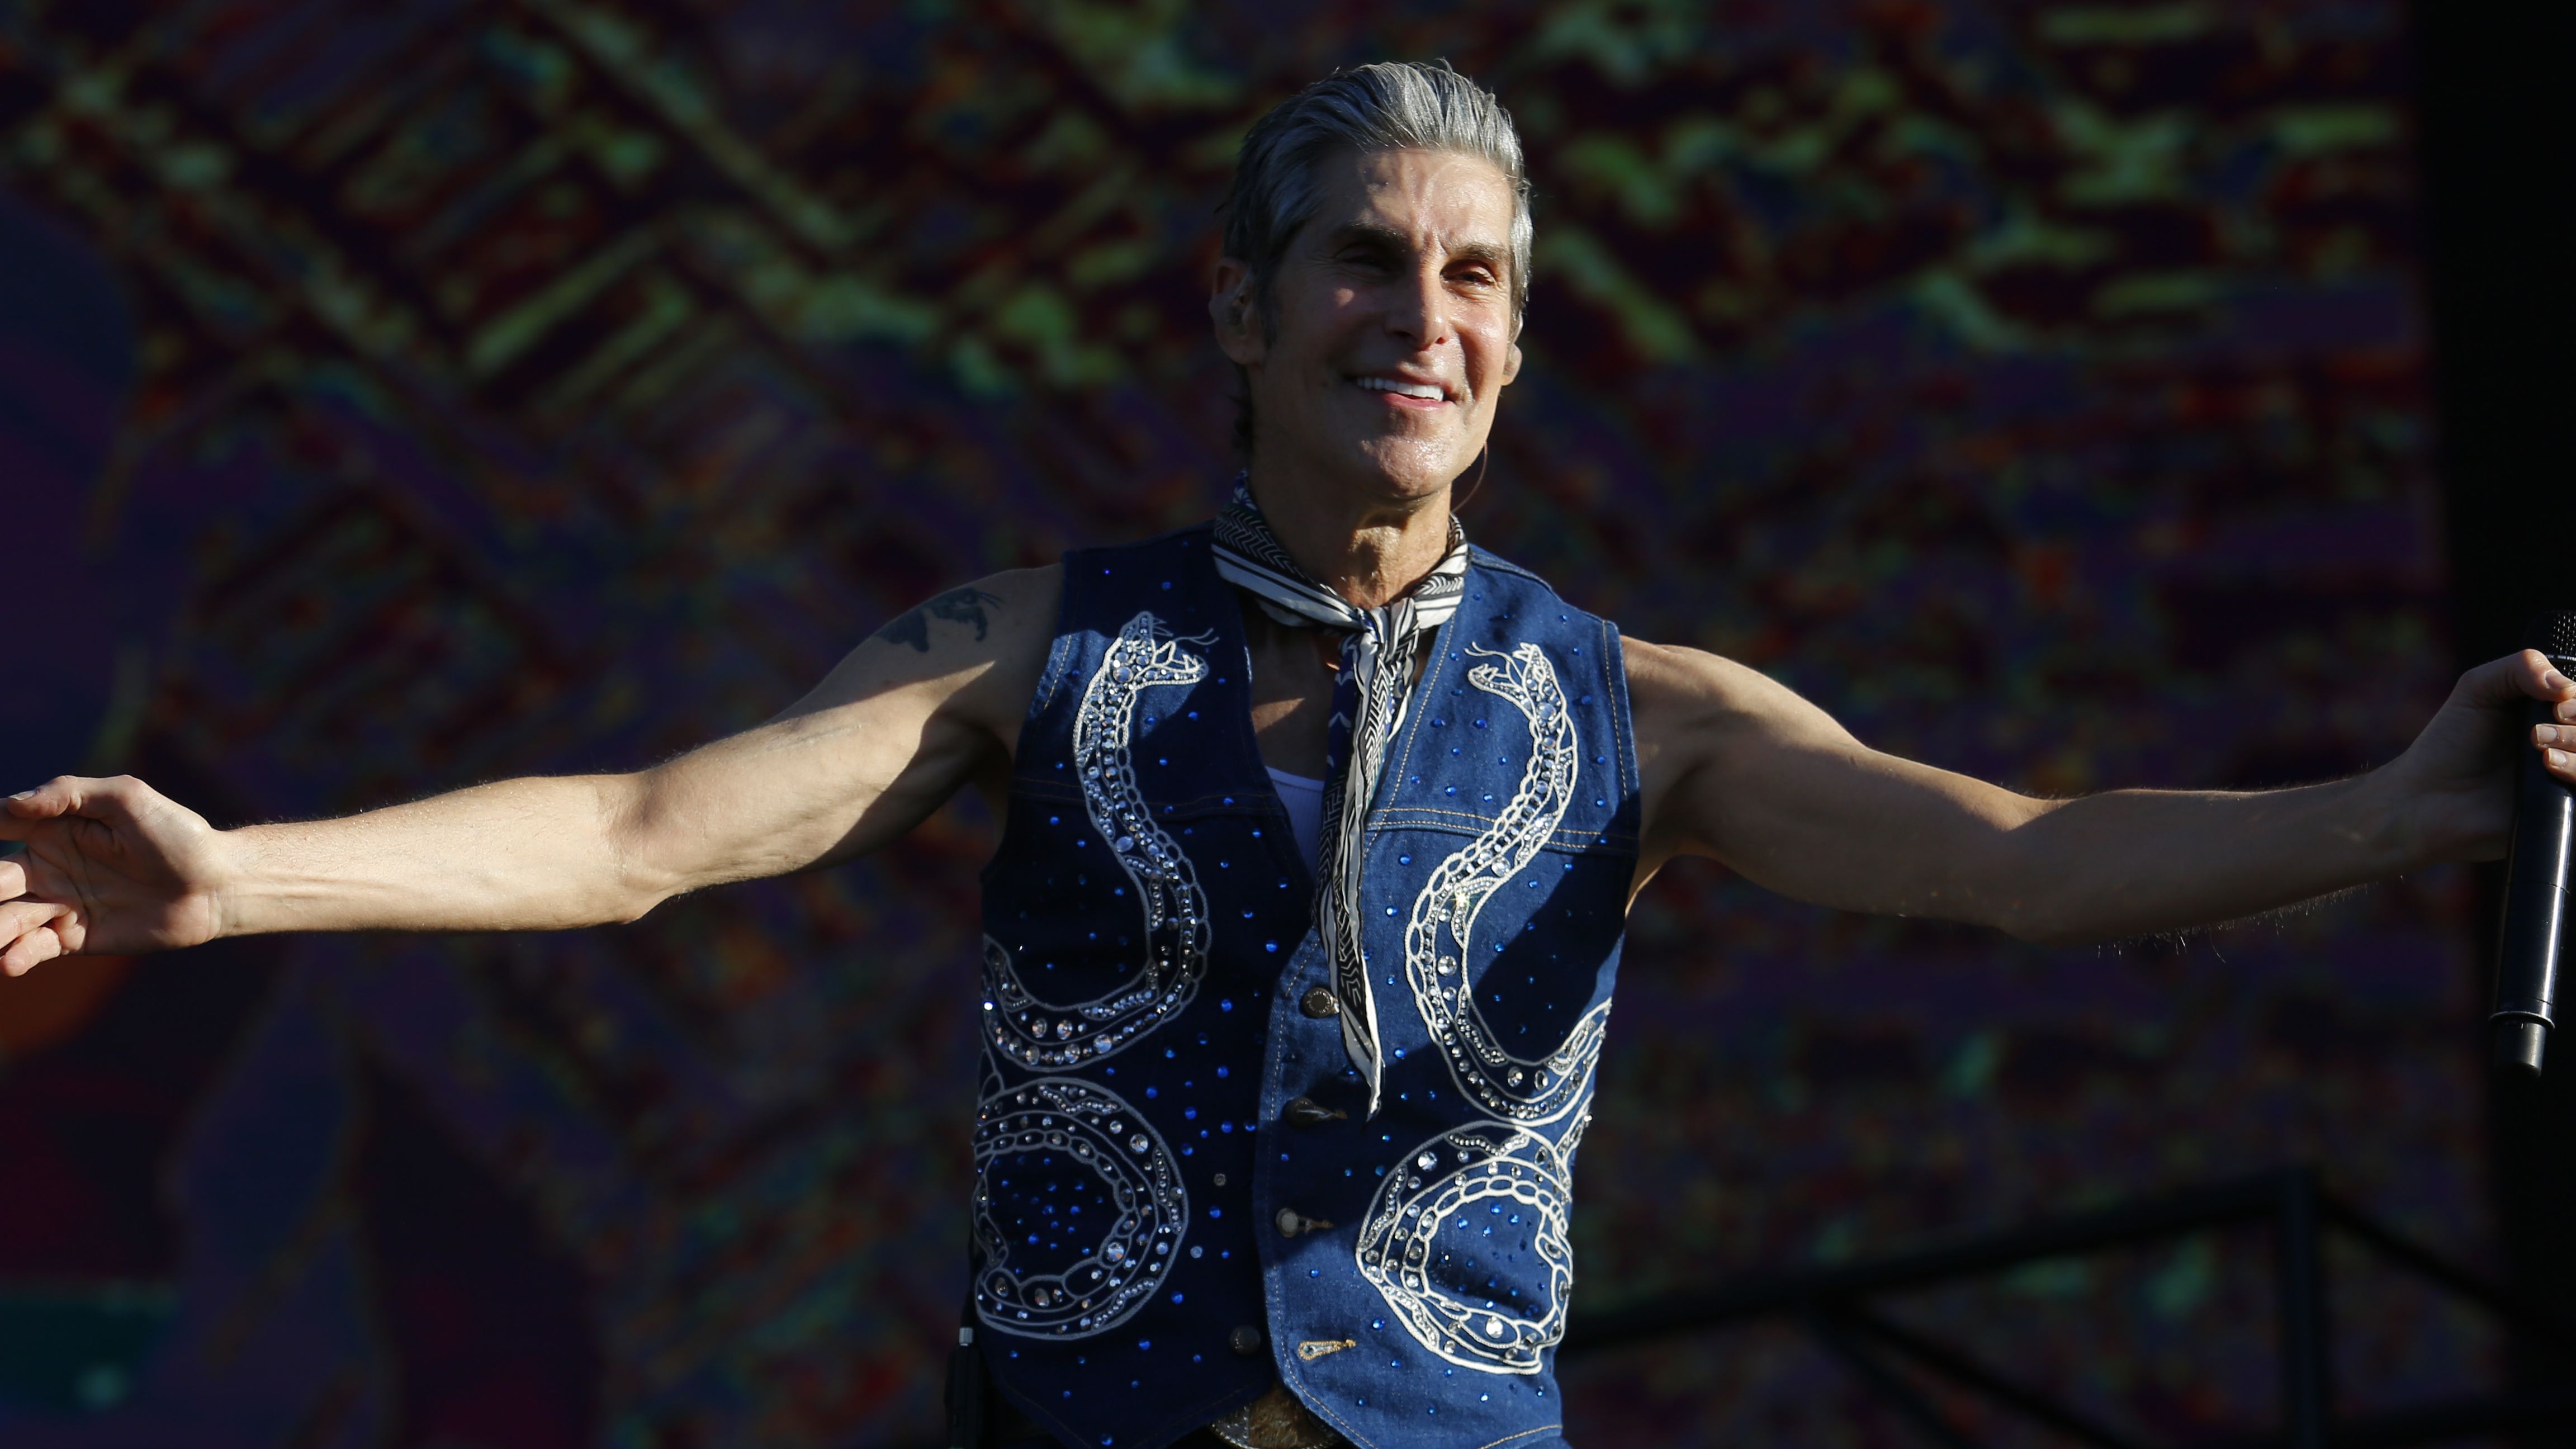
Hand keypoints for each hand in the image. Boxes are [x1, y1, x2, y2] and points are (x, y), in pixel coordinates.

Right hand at [0, 775, 230, 973]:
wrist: (216, 884)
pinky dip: (17, 955)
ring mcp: (58, 904)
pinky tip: (9, 961)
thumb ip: (67, 793)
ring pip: (4, 917)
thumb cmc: (176, 833)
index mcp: (53, 829)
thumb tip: (9, 803)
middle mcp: (46, 867)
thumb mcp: (126, 798)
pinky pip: (33, 947)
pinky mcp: (75, 937)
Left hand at [2381, 650, 2575, 861]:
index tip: (2557, 703)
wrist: (2428, 798)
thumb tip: (2565, 686)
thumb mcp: (2478, 688)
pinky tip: (2549, 765)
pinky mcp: (2563, 809)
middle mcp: (2565, 744)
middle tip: (2539, 729)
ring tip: (2538, 745)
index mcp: (2551, 714)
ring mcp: (2566, 777)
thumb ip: (2521, 668)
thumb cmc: (2449, 741)